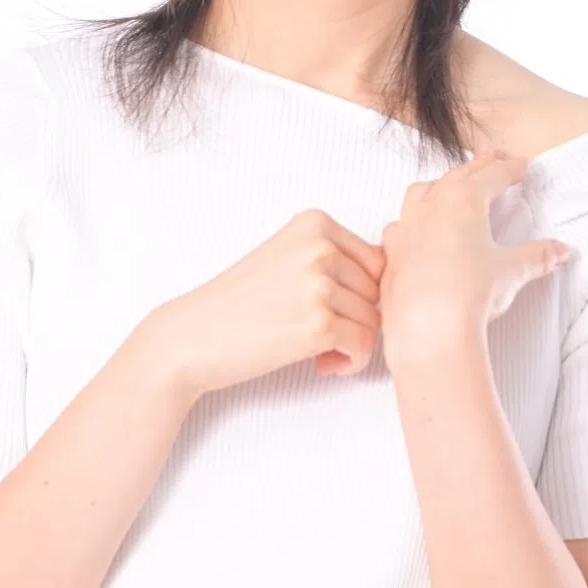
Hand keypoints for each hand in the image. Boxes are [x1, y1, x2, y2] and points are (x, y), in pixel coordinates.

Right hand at [140, 208, 386, 395]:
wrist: (192, 337)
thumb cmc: (239, 305)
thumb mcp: (287, 259)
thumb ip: (334, 260)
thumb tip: (395, 282)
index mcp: (315, 223)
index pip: (377, 261)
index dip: (361, 295)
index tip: (331, 312)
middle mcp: (319, 246)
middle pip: (379, 291)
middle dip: (358, 320)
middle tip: (322, 337)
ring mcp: (318, 283)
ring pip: (375, 321)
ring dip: (352, 344)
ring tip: (318, 352)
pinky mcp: (317, 324)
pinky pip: (364, 347)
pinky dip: (350, 363)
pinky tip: (322, 365)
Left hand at [378, 149, 568, 365]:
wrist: (429, 330)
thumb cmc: (470, 294)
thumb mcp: (512, 272)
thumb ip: (537, 256)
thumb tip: (559, 251)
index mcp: (464, 200)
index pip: (493, 175)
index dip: (510, 169)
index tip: (521, 166)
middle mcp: (431, 206)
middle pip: (458, 176)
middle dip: (478, 167)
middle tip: (491, 158)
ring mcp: (406, 228)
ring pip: (422, 192)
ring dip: (439, 185)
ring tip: (450, 186)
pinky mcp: (391, 254)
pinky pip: (399, 226)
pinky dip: (411, 220)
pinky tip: (415, 228)